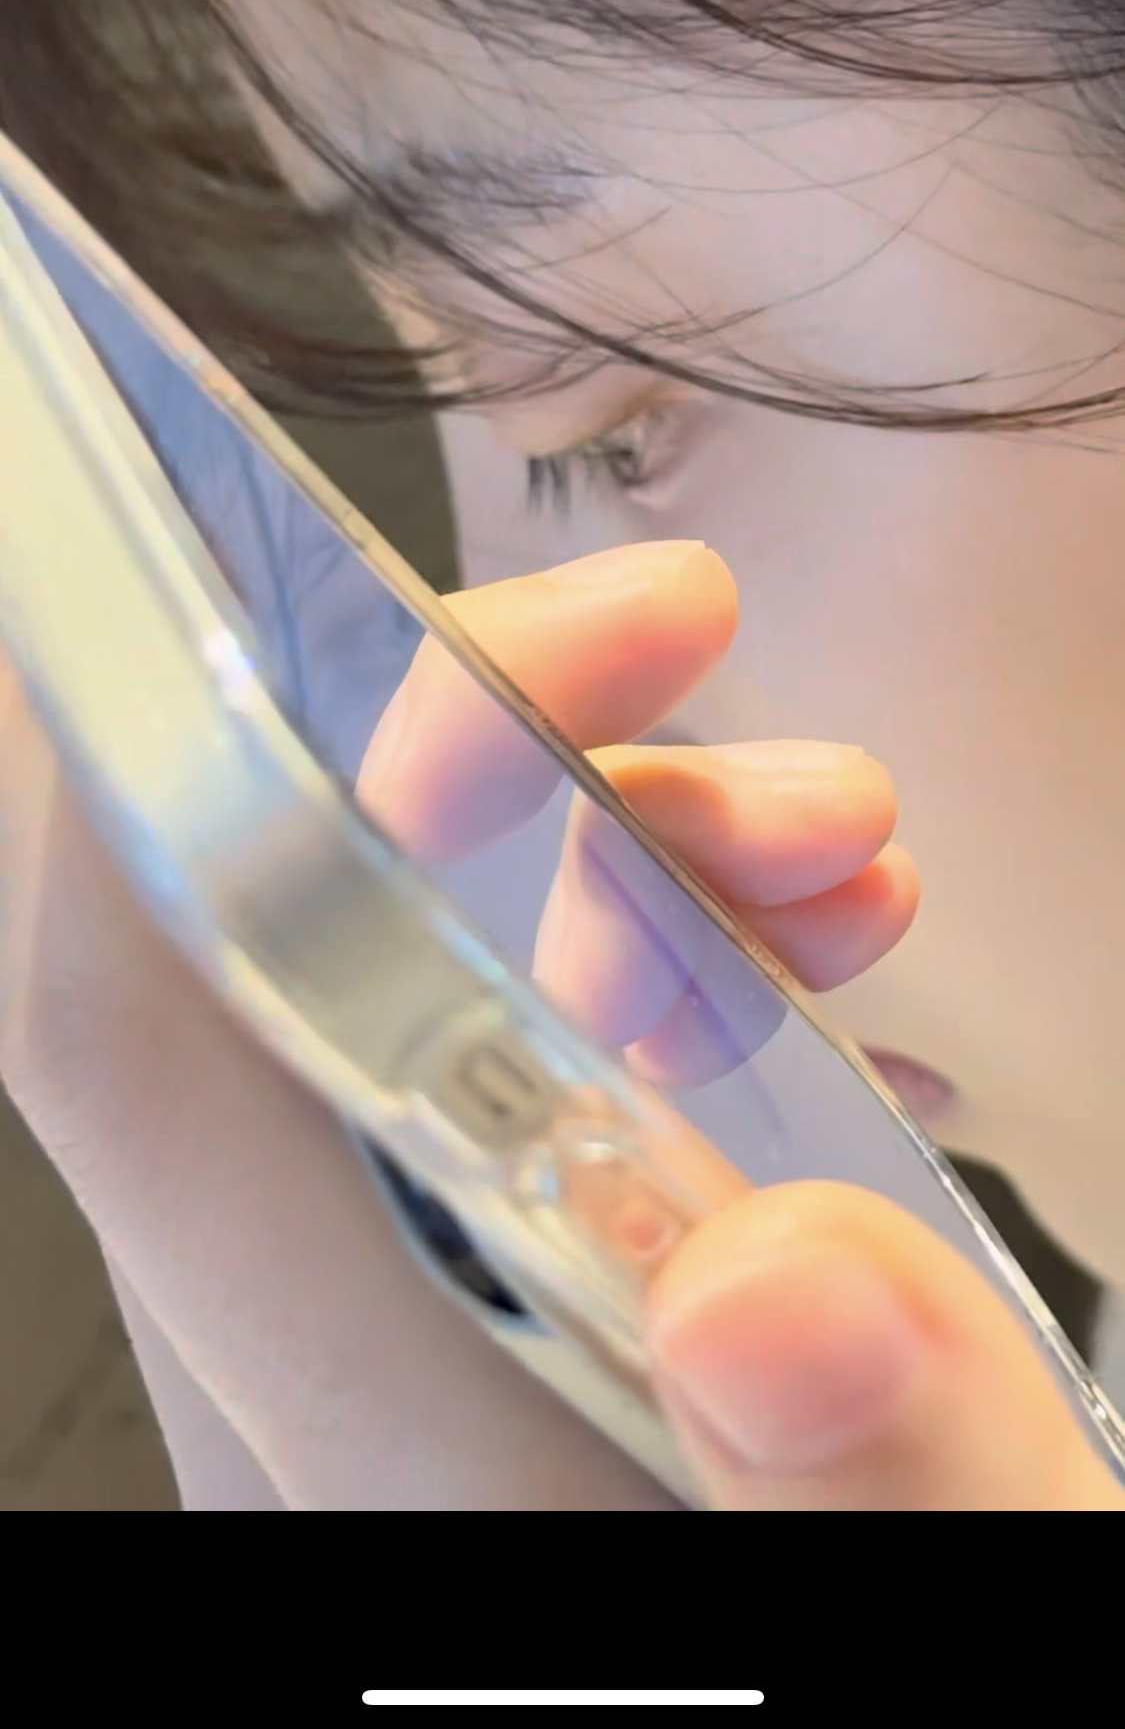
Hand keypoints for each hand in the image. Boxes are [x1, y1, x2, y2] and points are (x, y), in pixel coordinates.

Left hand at [1, 539, 1114, 1507]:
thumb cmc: (891, 1615)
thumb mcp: (991, 1609)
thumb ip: (899, 1494)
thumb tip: (784, 1269)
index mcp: (383, 1453)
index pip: (136, 1045)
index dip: (131, 771)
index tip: (256, 553)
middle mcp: (330, 1404)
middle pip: (284, 979)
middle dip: (487, 761)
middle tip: (707, 664)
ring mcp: (401, 1388)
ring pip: (411, 1018)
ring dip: (607, 870)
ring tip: (844, 848)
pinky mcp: (496, 1380)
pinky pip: (508, 1112)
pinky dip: (653, 997)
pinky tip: (816, 981)